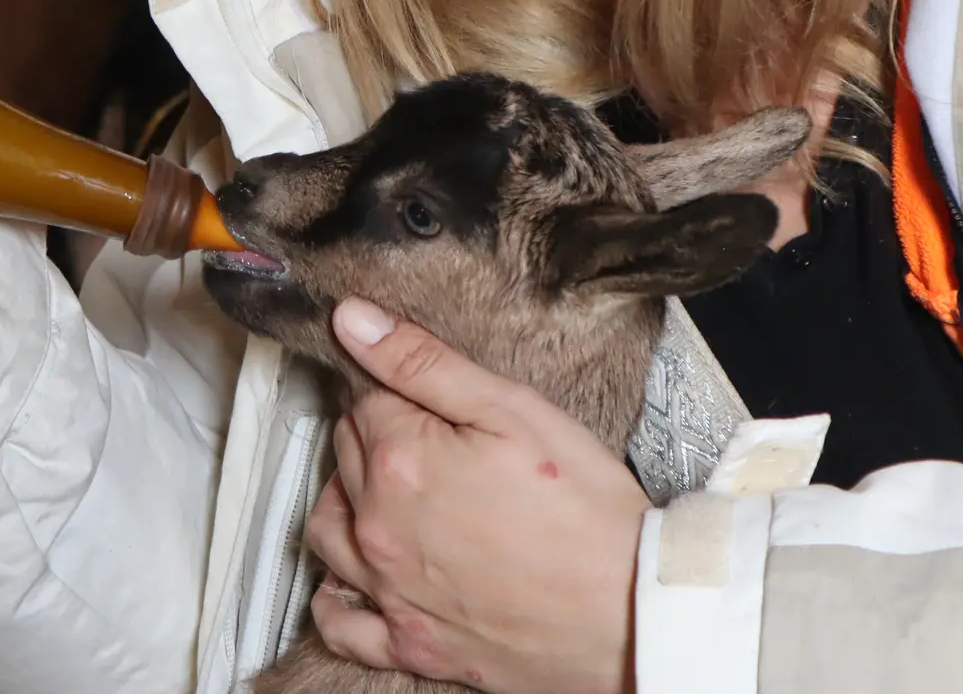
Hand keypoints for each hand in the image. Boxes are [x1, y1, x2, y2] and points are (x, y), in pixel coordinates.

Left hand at [303, 298, 649, 693]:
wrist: (634, 614)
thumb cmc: (586, 511)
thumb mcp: (513, 410)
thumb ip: (422, 362)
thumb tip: (351, 319)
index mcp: (399, 461)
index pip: (364, 400)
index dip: (400, 392)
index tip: (434, 401)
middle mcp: (378, 528)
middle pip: (346, 457)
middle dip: (376, 437)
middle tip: (432, 439)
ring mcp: (389, 591)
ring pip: (328, 528)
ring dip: (345, 500)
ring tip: (389, 491)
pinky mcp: (410, 644)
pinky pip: (338, 625)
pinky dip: (333, 598)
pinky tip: (353, 576)